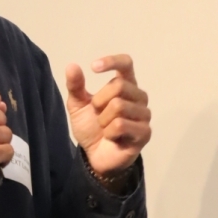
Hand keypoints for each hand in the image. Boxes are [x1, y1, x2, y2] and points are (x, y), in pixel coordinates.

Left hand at [65, 54, 150, 175]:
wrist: (95, 155)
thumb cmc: (91, 127)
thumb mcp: (78, 105)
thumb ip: (75, 86)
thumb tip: (72, 66)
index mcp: (126, 84)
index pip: (126, 64)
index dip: (112, 61)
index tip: (93, 67)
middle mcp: (139, 96)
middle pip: (119, 85)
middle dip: (99, 101)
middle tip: (97, 114)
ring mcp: (144, 114)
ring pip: (119, 106)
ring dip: (103, 119)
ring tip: (105, 128)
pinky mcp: (145, 132)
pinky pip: (121, 125)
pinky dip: (109, 132)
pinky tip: (112, 137)